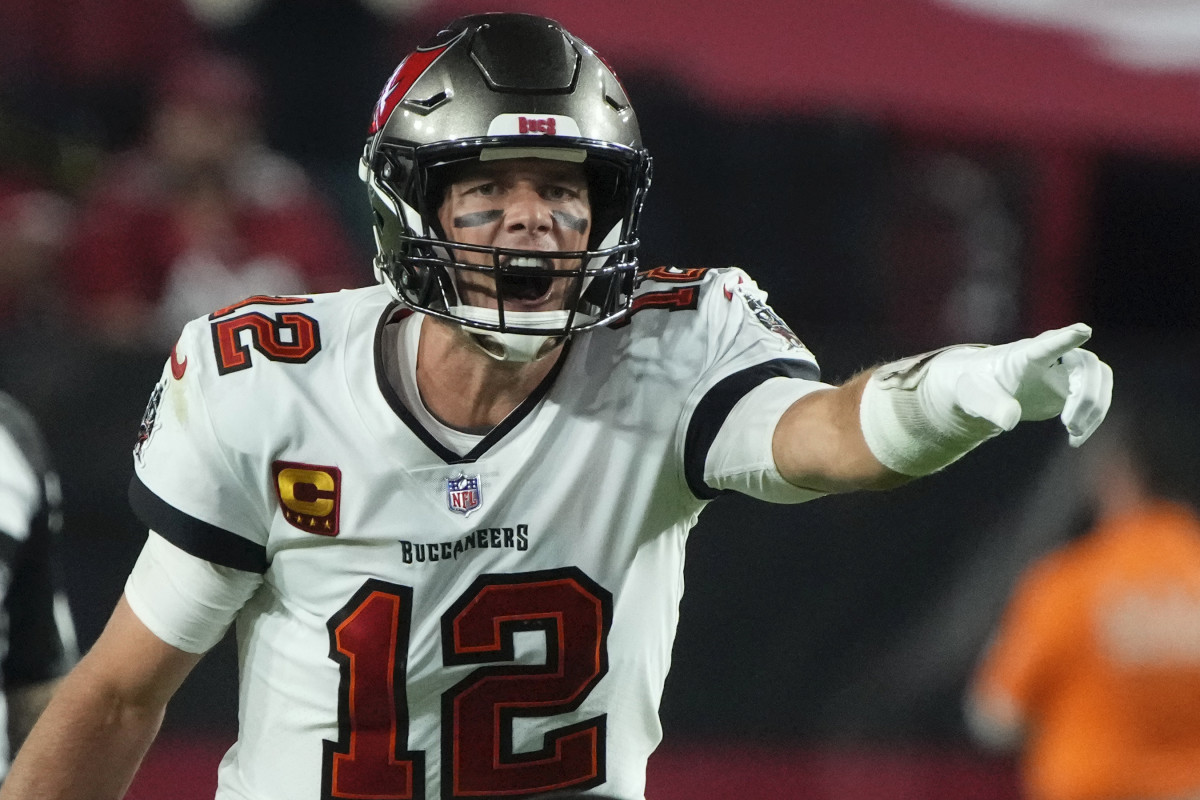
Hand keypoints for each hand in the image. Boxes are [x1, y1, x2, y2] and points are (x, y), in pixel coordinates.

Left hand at [929, 323, 1112, 446]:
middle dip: (1086, 395)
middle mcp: (1051, 358)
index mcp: (1025, 355)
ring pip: (1099, 377)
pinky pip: (1098, 395)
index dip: (1065, 338)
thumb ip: (991, 407)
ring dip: (1095, 407)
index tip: (1082, 331)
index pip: (1048, 343)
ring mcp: (1064, 371)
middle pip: (1086, 363)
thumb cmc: (978, 386)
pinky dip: (1093, 418)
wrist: (986, 390)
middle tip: (1070, 426)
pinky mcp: (1071, 388)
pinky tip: (1075, 439)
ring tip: (1074, 434)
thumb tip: (1009, 421)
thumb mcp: (975, 398)